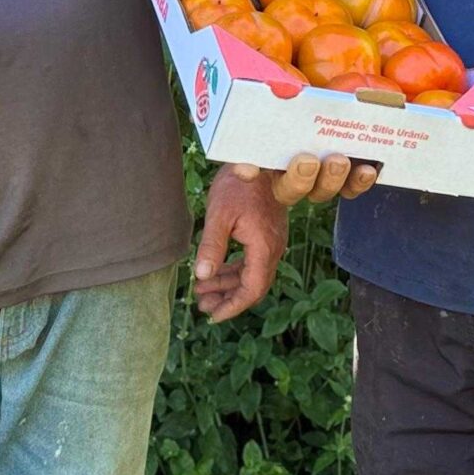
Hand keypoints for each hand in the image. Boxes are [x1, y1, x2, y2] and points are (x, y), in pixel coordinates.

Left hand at [190, 156, 378, 323]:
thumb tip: (201, 275)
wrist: (259, 159)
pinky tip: (214, 273)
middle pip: (253, 287)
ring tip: (202, 292)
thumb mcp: (219, 214)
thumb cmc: (239, 184)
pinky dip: (233, 271)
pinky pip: (251, 263)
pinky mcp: (266, 236)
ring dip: (227, 286)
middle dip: (227, 299)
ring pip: (251, 275)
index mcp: (263, 247)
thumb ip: (212, 246)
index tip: (213, 316)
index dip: (233, 306)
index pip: (252, 289)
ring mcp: (271, 243)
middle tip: (201, 305)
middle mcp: (272, 249)